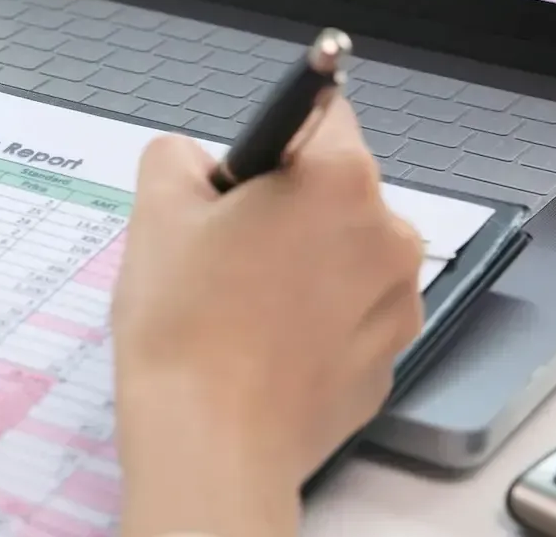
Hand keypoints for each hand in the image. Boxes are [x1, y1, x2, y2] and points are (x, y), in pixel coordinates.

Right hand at [111, 97, 423, 536]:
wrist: (213, 444)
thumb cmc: (186, 325)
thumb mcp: (157, 213)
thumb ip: (177, 159)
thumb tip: (193, 162)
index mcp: (339, 178)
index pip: (323, 112)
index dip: (271, 144)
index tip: (238, 182)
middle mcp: (388, 233)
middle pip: (337, 189)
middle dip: (287, 207)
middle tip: (224, 250)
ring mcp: (399, 302)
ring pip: (347, 254)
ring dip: (306, 263)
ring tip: (240, 306)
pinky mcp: (390, 360)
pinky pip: (352, 315)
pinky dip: (317, 320)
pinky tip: (264, 346)